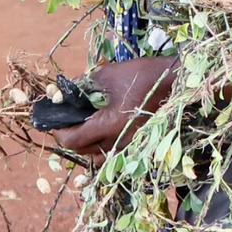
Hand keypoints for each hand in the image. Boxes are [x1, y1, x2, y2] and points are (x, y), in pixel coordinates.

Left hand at [49, 57, 175, 163]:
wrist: (178, 81)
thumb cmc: (144, 75)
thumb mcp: (109, 74)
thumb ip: (83, 84)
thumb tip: (64, 91)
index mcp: (110, 125)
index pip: (72, 140)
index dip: (58, 131)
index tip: (53, 119)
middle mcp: (119, 141)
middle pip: (82, 151)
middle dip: (69, 136)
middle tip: (66, 120)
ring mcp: (130, 144)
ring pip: (97, 156)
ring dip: (85, 145)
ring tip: (84, 127)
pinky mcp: (138, 141)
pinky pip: (113, 153)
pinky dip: (102, 147)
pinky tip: (103, 131)